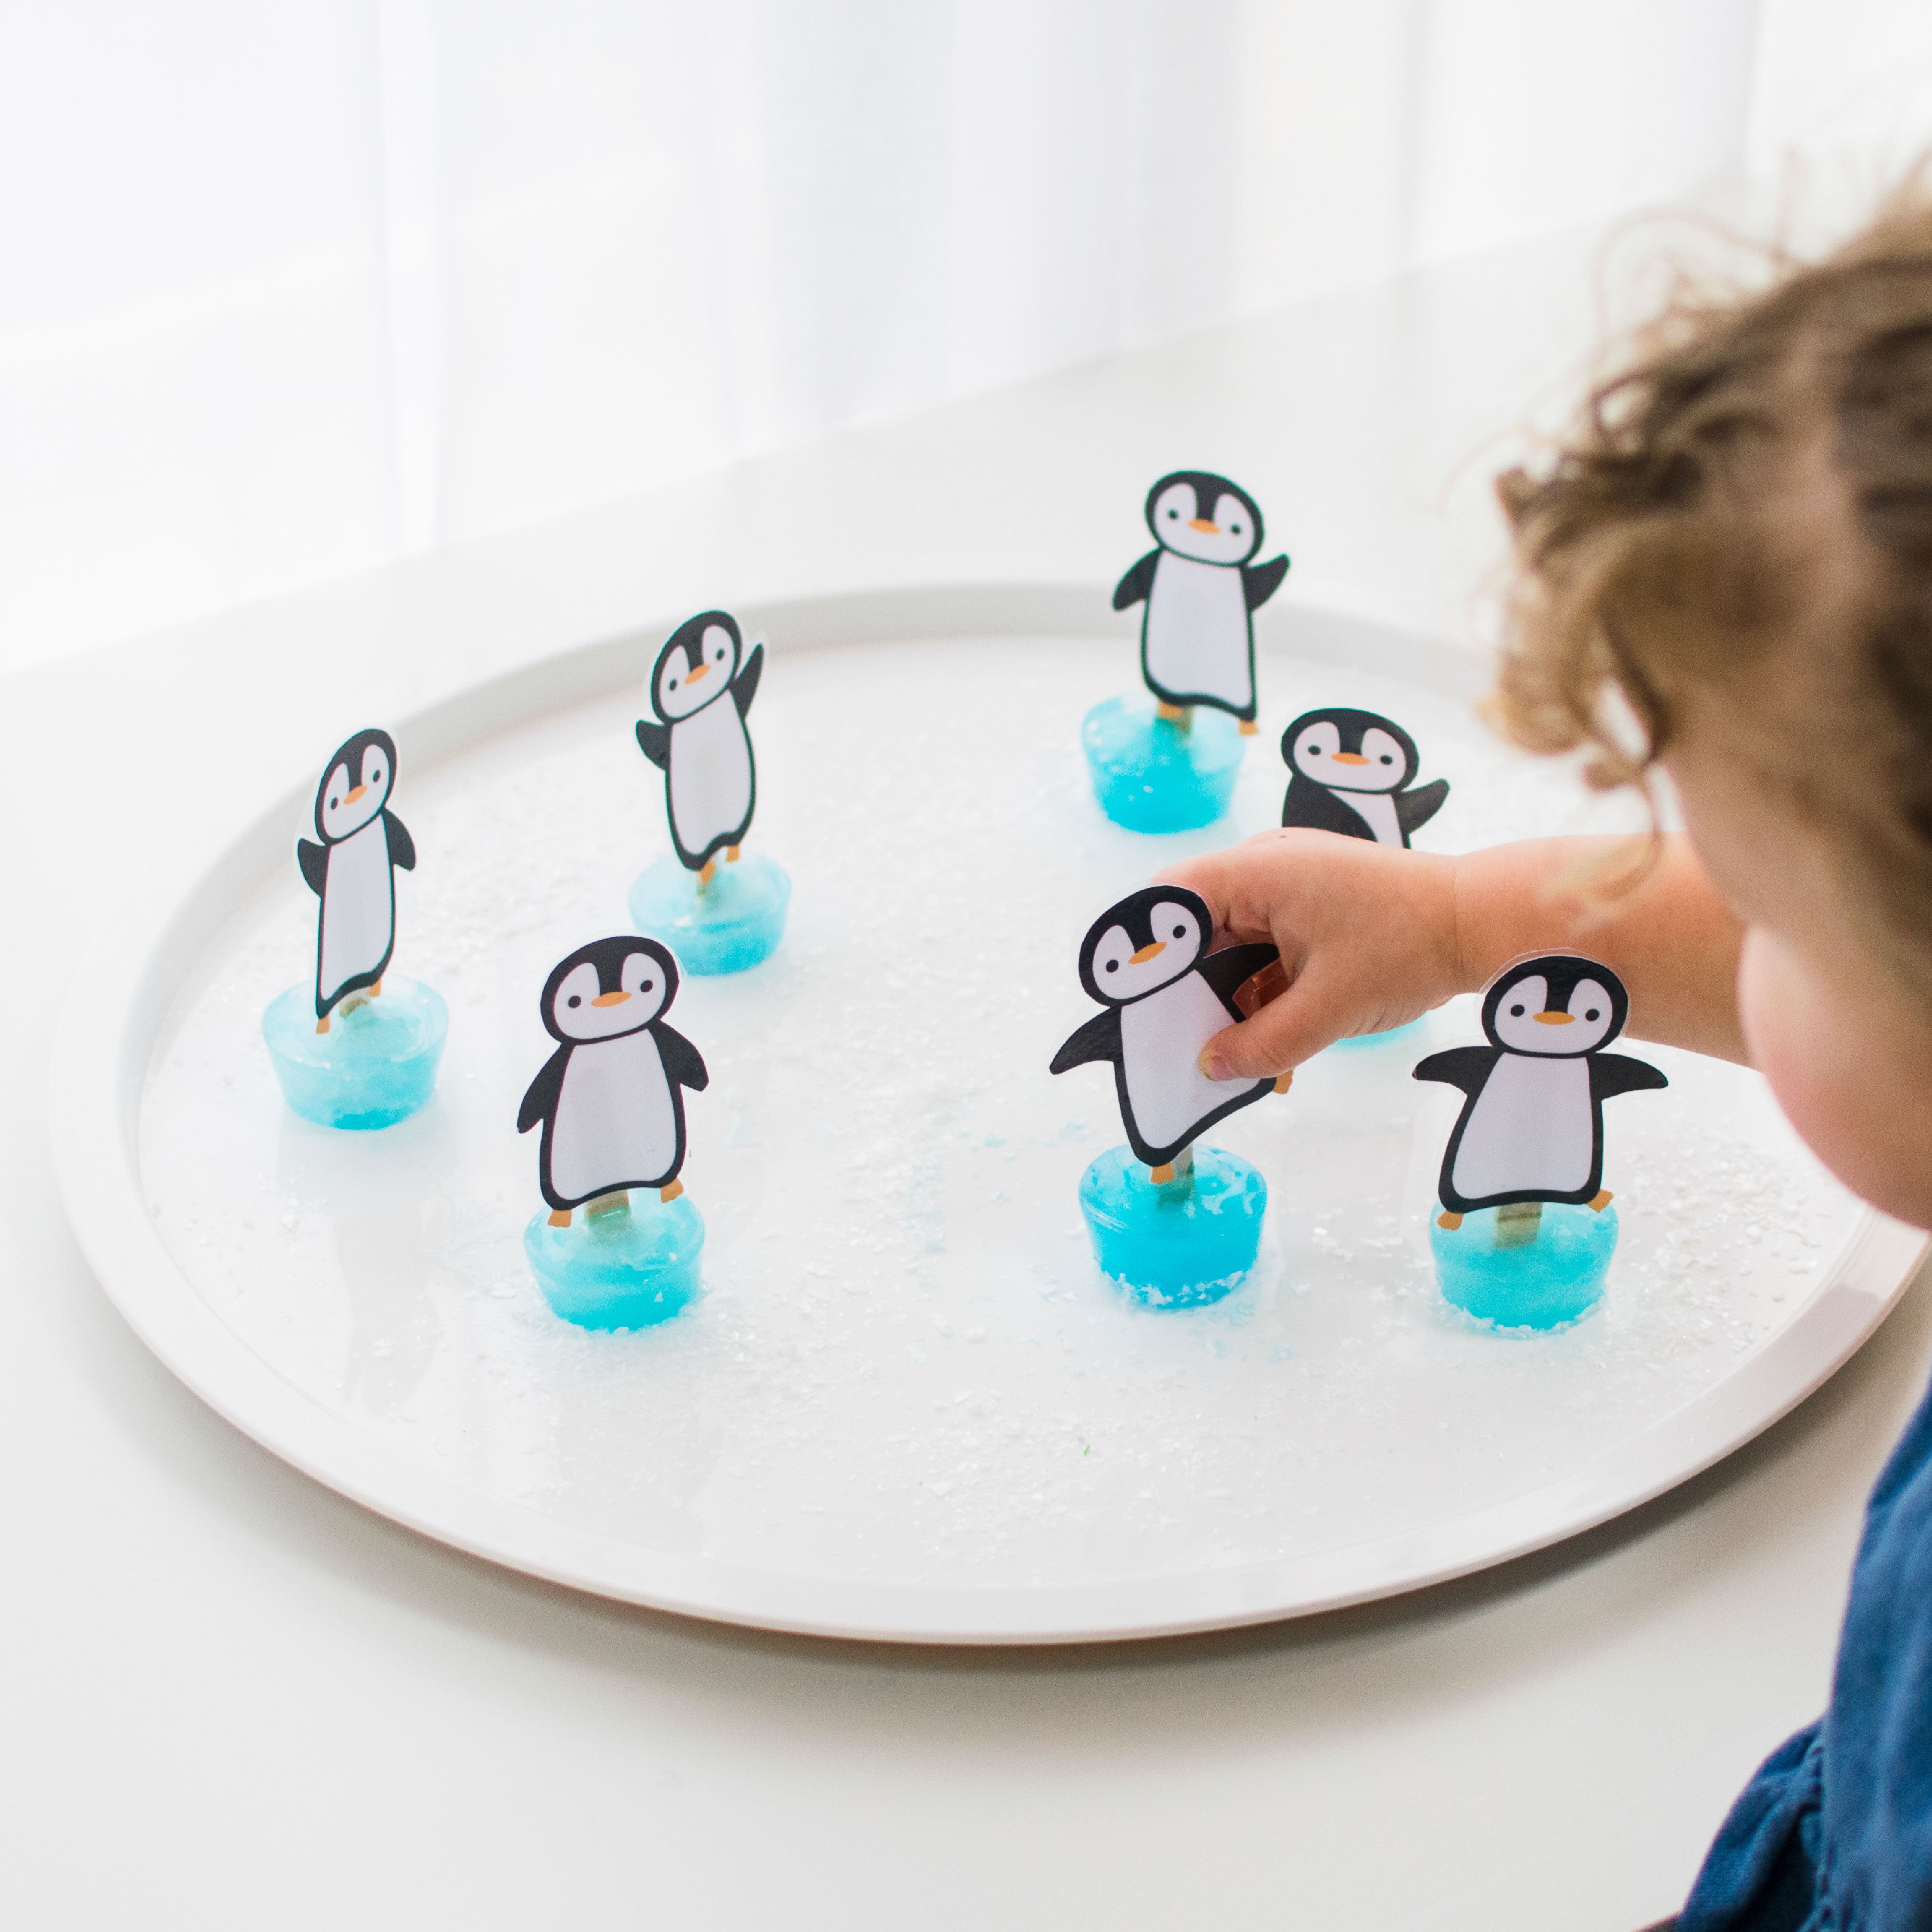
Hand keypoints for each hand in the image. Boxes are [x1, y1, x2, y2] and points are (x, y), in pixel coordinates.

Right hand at [1157, 830, 1462, 1078]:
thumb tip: (1210, 1067)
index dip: (1143, 948)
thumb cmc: (1410, 945)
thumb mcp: (1330, 1007)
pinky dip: (1254, 988)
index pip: (1171, 898)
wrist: (1481, 923)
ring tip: (1210, 1043)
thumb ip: (1262, 1042)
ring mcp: (1289, 888)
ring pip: (1230, 942)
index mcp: (1259, 870)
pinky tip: (1250, 1034)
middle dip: (1183, 983)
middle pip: (1197, 925)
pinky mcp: (1310, 911)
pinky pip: (1262, 948)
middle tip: (1165, 1036)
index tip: (1128, 999)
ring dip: (1221, 991)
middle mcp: (1266, 869)